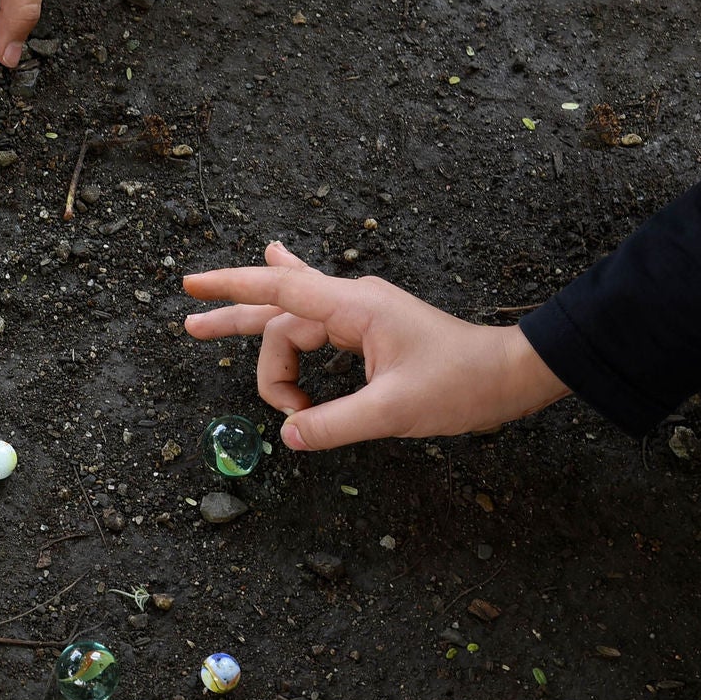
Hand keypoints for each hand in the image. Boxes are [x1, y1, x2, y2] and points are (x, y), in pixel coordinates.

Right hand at [182, 243, 569, 451]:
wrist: (510, 374)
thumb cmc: (462, 384)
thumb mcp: (394, 411)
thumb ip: (335, 423)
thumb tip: (288, 435)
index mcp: (354, 309)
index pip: (279, 289)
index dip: (231, 289)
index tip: (191, 289)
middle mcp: (352, 302)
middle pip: (279, 311)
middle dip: (233, 318)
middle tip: (190, 325)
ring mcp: (361, 312)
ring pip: (295, 323)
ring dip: (268, 349)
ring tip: (218, 336)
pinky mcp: (370, 328)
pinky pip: (316, 320)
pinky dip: (290, 314)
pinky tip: (279, 264)